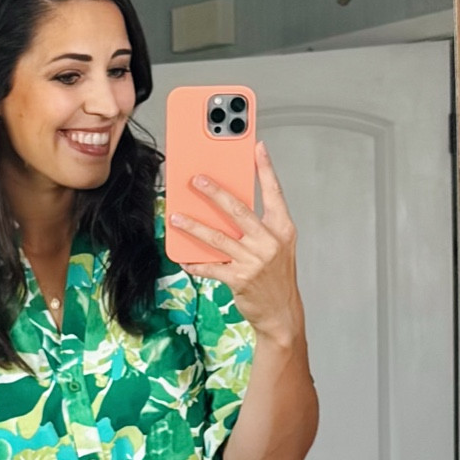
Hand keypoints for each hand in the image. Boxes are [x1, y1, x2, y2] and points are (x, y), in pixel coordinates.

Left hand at [169, 141, 303, 348]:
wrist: (282, 313)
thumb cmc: (277, 276)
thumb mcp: (278, 246)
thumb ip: (260, 225)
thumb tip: (230, 206)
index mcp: (282, 229)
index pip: (274, 192)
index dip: (266, 169)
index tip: (257, 146)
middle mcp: (269, 242)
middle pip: (237, 210)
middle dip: (214, 192)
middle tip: (196, 179)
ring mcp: (254, 261)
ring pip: (217, 238)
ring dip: (194, 226)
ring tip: (176, 218)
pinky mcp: (239, 279)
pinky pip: (211, 267)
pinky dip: (195, 262)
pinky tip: (183, 257)